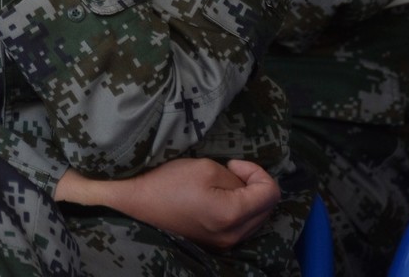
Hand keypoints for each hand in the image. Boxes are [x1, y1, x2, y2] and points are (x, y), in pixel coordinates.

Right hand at [57, 158, 279, 250]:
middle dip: (254, 184)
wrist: (137, 203)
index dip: (257, 171)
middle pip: (267, 207)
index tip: (232, 163)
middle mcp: (234, 235)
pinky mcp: (217, 244)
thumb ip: (236, 177)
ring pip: (257, 217)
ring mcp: (226, 243)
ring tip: (221, 184)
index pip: (271, 193)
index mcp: (231, 214)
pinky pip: (243, 225)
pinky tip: (218, 198)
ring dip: (247, 197)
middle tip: (228, 171)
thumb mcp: (205, 167)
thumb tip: (245, 184)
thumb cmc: (167, 181)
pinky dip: (239, 209)